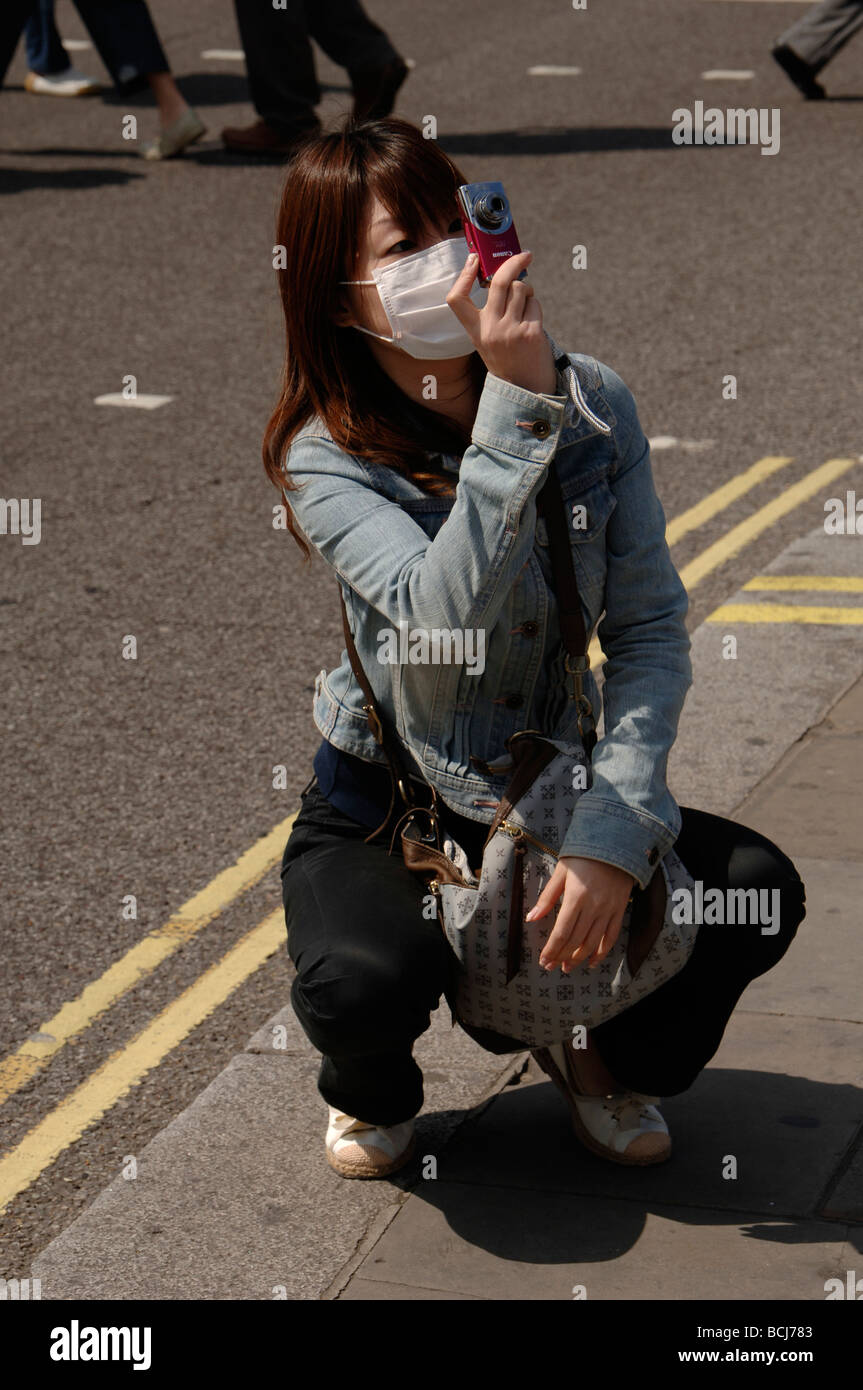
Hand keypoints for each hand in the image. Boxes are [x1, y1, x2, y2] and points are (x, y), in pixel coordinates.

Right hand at [446, 249, 556, 394]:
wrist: (526, 388)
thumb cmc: (508, 358)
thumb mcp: (489, 337)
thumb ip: (492, 311)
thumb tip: (506, 274)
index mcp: (475, 331)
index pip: (456, 299)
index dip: (463, 276)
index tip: (474, 259)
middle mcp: (490, 329)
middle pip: (499, 282)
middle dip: (514, 262)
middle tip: (526, 255)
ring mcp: (510, 331)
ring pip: (521, 289)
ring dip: (527, 292)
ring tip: (525, 306)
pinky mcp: (531, 332)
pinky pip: (534, 304)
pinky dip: (535, 307)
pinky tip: (532, 323)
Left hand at [526, 856, 636, 972]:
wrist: (615, 843)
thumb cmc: (583, 856)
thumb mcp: (561, 872)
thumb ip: (547, 897)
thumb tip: (531, 918)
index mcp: (575, 897)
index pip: (561, 932)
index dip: (552, 950)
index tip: (543, 961)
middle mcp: (593, 907)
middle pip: (576, 940)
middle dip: (561, 957)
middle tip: (551, 967)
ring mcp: (608, 910)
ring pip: (593, 942)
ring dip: (578, 958)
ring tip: (567, 967)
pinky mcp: (620, 910)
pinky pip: (611, 937)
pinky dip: (602, 953)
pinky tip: (591, 962)